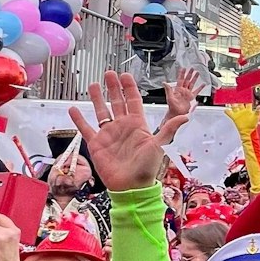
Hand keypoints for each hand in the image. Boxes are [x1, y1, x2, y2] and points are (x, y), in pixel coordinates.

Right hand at [67, 70, 183, 191]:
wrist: (131, 187)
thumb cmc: (146, 168)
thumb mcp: (159, 145)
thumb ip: (169, 129)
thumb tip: (186, 116)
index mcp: (138, 125)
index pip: (133, 101)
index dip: (129, 88)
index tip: (125, 75)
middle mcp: (122, 127)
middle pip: (116, 102)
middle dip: (113, 87)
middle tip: (108, 73)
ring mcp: (109, 134)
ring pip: (101, 111)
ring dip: (97, 98)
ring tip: (93, 85)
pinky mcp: (97, 144)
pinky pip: (86, 128)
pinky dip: (79, 119)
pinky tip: (73, 109)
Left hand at [164, 66, 203, 120]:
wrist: (177, 113)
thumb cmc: (172, 107)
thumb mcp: (170, 98)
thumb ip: (168, 90)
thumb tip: (164, 83)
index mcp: (178, 89)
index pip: (180, 79)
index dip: (182, 74)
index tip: (184, 68)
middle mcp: (183, 90)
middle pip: (187, 80)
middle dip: (189, 74)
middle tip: (192, 68)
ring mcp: (187, 94)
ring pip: (192, 84)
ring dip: (194, 78)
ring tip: (197, 73)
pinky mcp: (191, 98)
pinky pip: (196, 91)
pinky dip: (200, 88)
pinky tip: (203, 85)